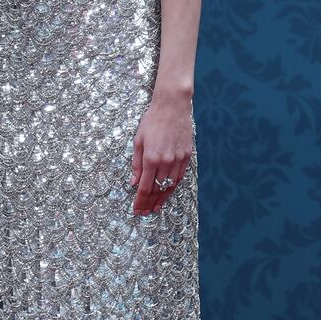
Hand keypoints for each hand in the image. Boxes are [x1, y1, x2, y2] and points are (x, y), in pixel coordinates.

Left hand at [130, 93, 192, 214]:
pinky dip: (173, 187)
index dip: (140, 202)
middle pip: (157, 190)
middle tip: (145, 213)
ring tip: (156, 207)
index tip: (136, 210)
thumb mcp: (138, 140)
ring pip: (170, 186)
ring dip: (162, 198)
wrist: (172, 106)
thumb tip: (134, 182)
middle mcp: (165, 162)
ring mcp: (178, 160)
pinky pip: (179, 176)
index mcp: (150, 158)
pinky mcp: (186, 156)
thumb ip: (136, 163)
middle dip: (149, 204)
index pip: (144, 188)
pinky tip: (168, 191)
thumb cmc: (152, 121)